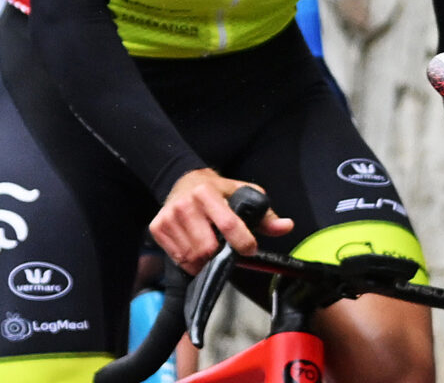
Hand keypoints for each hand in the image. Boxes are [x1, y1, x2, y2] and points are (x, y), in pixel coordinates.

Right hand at [149, 170, 291, 273]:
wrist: (182, 181)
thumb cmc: (216, 191)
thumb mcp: (242, 194)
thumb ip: (265, 214)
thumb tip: (286, 226)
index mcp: (206, 192)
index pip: (228, 225)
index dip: (243, 243)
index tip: (249, 248)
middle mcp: (184, 204)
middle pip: (207, 248)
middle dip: (220, 255)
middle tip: (225, 250)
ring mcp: (168, 217)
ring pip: (192, 257)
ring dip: (205, 261)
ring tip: (211, 250)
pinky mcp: (157, 228)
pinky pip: (178, 259)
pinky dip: (190, 262)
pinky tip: (195, 249)